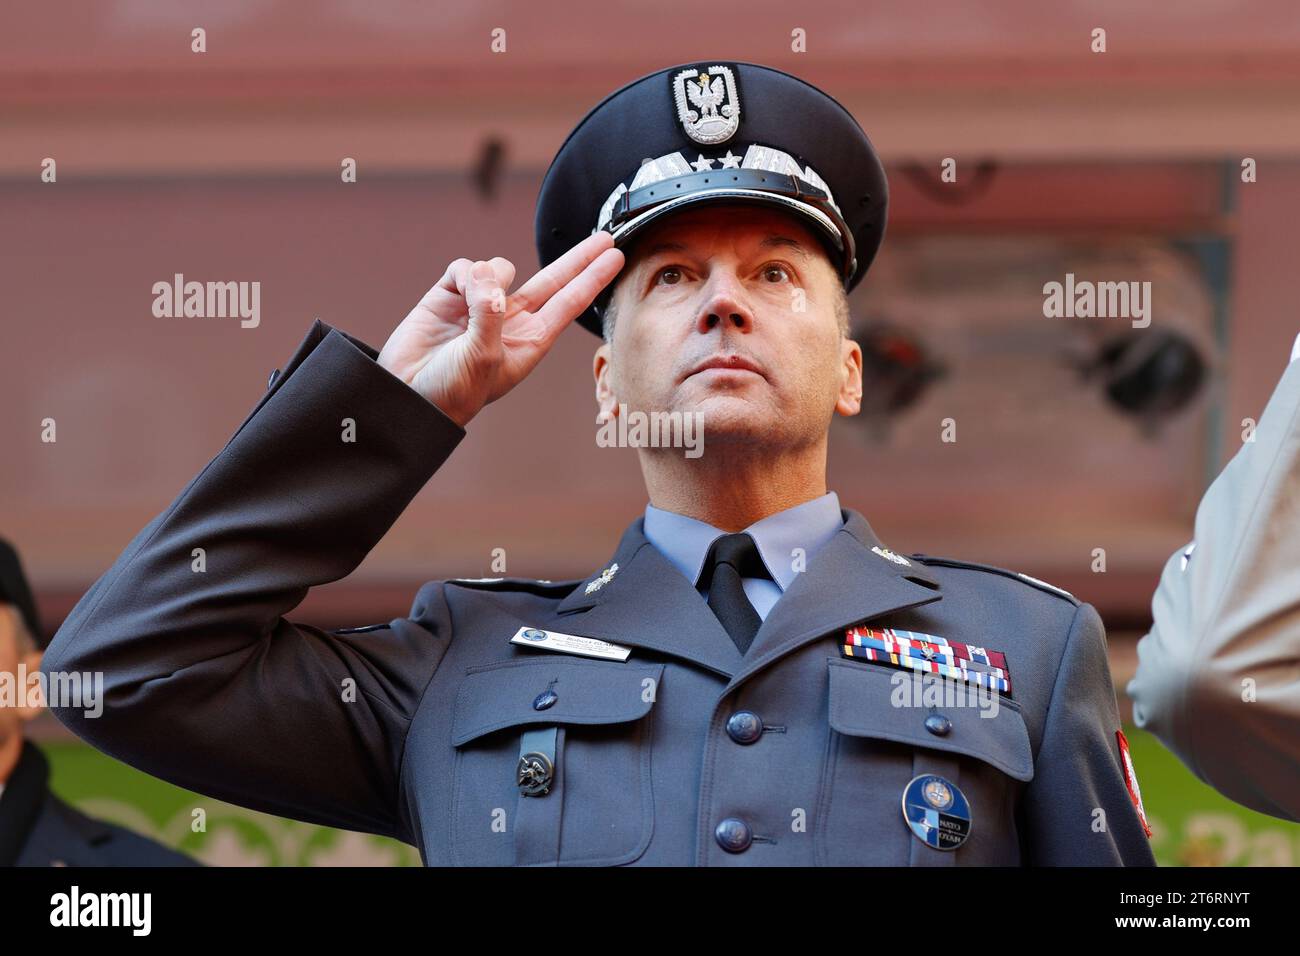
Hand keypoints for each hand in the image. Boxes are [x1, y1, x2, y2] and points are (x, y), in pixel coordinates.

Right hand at [377, 232, 622, 426]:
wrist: (407, 395)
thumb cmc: (453, 391)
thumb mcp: (483, 358)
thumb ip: (492, 314)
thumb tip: (488, 275)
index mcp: (530, 341)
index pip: (570, 303)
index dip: (593, 278)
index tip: (617, 257)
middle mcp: (511, 320)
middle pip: (553, 280)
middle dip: (578, 258)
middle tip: (606, 237)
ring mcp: (482, 305)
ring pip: (500, 267)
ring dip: (489, 277)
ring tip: (472, 304)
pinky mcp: (452, 294)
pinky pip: (466, 267)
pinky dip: (464, 275)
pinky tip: (455, 294)